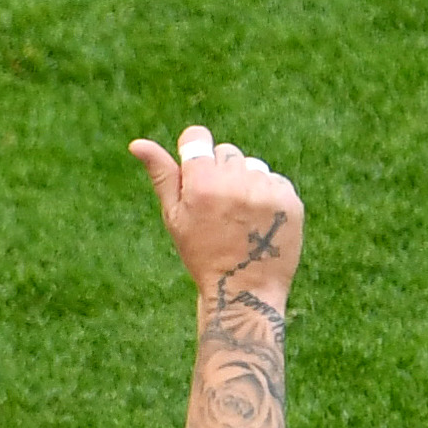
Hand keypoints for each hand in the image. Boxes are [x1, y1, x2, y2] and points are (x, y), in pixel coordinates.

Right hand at [130, 123, 301, 305]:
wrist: (244, 290)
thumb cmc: (202, 254)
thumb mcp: (174, 218)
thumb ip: (161, 175)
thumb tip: (137, 143)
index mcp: (201, 183)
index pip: (198, 138)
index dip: (195, 152)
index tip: (197, 172)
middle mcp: (235, 181)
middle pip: (226, 152)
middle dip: (220, 173)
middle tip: (219, 210)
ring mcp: (265, 189)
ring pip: (251, 165)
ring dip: (245, 183)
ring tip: (240, 218)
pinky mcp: (289, 199)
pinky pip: (274, 180)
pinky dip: (267, 196)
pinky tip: (259, 222)